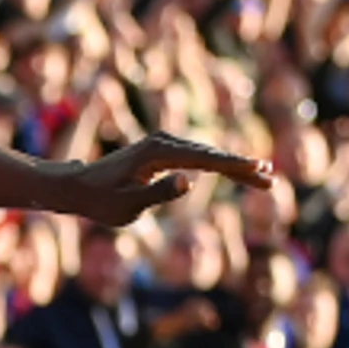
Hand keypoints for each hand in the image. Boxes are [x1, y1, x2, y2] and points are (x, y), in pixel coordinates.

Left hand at [44, 133, 274, 224]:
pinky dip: (219, 166)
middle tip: (270, 180)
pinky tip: (237, 173)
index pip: (205, 160)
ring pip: (207, 156)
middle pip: (212, 155)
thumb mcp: (129, 205)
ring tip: (263, 178)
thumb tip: (190, 181)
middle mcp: (163, 142)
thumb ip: (160, 194)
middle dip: (242, 168)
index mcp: (158, 153)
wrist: (78, 187)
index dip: (234, 166)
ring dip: (235, 167)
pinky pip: (197, 158)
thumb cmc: (100, 200)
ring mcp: (163, 145)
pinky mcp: (162, 152)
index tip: (258, 171)